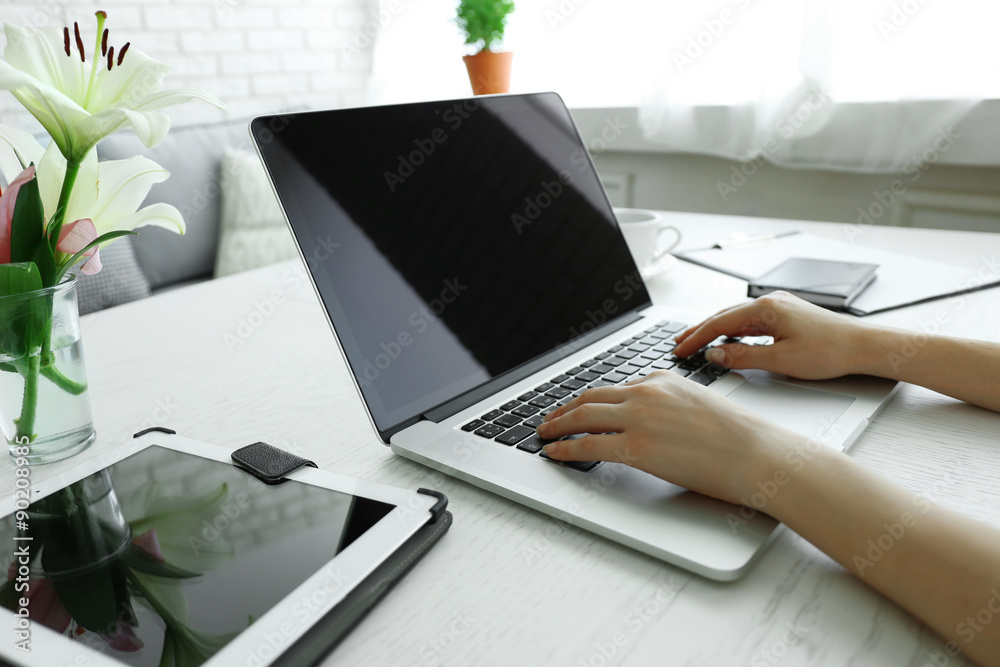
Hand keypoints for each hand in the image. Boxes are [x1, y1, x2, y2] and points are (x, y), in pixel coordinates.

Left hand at [537, 371, 798, 504]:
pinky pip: (587, 445)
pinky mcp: (636, 447)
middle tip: (550, 418)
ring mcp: (639, 418)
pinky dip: (564, 448)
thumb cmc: (741, 438)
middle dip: (565, 408)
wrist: (759, 454)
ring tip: (544, 433)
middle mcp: (647, 392)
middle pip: (590, 397)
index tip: (578, 406)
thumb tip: (654, 422)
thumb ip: (671, 405)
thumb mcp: (701, 404)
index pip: (615, 387)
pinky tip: (554, 453)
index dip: (590, 399)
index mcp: (663, 379)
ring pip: (582, 416)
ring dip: (557, 425)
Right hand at [672, 291, 873, 379]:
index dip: (696, 338)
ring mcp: (779, 306)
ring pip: (737, 318)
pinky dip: (733, 330)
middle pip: (724, 316)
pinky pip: (751, 321)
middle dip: (699, 331)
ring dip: (715, 330)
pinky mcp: (787, 314)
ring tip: (696, 341)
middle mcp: (770, 302)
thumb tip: (715, 355)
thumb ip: (742, 357)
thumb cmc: (830, 351)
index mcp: (765, 309)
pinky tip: (728, 339)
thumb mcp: (780, 360)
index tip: (679, 349)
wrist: (863, 346)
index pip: (718, 324)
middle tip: (678, 343)